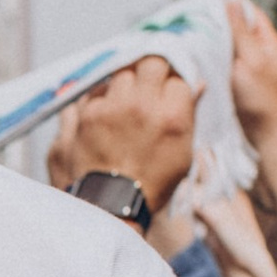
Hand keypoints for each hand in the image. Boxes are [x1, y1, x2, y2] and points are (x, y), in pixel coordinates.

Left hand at [48, 57, 197, 219]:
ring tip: (122, 102)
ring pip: (117, 73)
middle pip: (148, 63)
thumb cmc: (151, 188)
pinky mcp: (79, 116)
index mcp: (171, 115)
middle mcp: (138, 105)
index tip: (169, 87)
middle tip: (148, 84)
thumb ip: (187, 115)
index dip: (173, 80)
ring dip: (122, 82)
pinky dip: (96, 99)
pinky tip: (100, 113)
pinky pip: (89, 93)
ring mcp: (106, 109)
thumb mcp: (182, 156)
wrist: (108, 212)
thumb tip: (197, 83)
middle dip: (151, 71)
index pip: (177, 74)